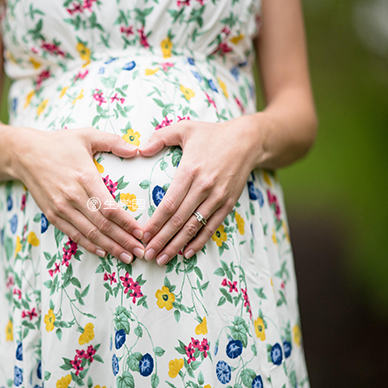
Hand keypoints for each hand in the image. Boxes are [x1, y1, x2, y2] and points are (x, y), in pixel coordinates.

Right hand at [13, 126, 145, 262]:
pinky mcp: (52, 215)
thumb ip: (113, 141)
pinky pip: (73, 234)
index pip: (109, 207)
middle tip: (140, 251)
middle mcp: (72, 196)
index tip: (141, 232)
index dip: (127, 223)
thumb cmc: (59, 143)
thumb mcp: (87, 135)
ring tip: (127, 257)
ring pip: (89, 233)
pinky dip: (89, 245)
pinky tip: (103, 252)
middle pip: (102, 225)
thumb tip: (136, 149)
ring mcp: (61, 208)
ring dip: (110, 247)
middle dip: (123, 240)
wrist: (23, 154)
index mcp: (84, 177)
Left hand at [137, 115, 262, 264]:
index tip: (142, 235)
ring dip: (177, 245)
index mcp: (190, 170)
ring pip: (194, 227)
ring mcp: (217, 198)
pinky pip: (211, 227)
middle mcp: (204, 187)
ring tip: (163, 259)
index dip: (155, 222)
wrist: (248, 140)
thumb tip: (139, 150)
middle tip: (148, 254)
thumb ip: (160, 137)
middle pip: (179, 220)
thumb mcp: (184, 128)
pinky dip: (199, 242)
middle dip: (162, 240)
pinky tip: (187, 253)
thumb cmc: (212, 134)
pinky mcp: (228, 203)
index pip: (169, 203)